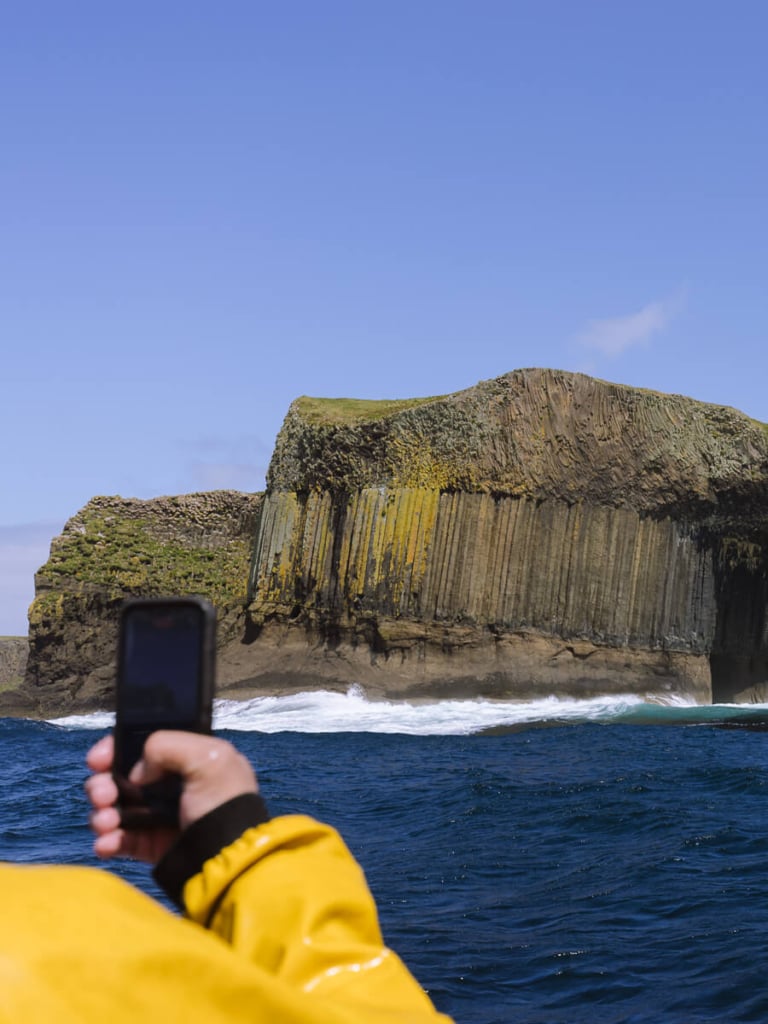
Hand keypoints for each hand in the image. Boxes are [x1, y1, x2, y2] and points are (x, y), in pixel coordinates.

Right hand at [85, 732, 257, 863]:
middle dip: (102, 783)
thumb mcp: (209, 757)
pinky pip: (118, 839)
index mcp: (187, 758)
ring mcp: (158, 816)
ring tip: (106, 821)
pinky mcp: (150, 846)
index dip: (116, 747)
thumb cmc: (223, 802)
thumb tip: (137, 771)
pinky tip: (107, 843)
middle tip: (102, 794)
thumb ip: (168, 745)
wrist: (228, 860)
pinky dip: (107, 840)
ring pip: (114, 807)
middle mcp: (170, 785)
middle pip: (121, 776)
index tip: (99, 758)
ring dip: (101, 813)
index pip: (143, 744)